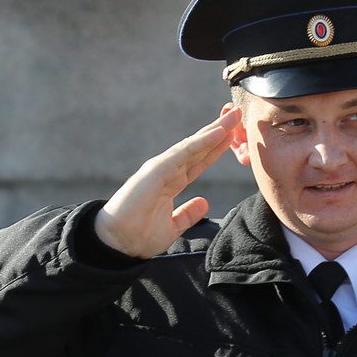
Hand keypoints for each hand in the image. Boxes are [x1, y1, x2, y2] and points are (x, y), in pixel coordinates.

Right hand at [95, 106, 239, 259]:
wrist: (118, 244)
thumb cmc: (139, 236)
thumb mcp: (172, 226)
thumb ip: (187, 214)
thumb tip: (204, 201)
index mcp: (171, 183)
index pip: (198, 161)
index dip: (216, 148)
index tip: (234, 135)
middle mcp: (167, 171)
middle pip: (198, 148)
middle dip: (218, 131)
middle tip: (237, 113)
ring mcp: (161, 168)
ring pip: (193, 145)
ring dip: (214, 130)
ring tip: (233, 115)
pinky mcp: (157, 170)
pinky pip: (184, 153)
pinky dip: (202, 142)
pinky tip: (218, 132)